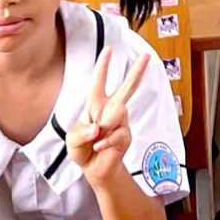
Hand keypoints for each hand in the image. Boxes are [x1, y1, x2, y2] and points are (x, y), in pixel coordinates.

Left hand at [67, 46, 150, 187]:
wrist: (95, 170)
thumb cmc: (82, 150)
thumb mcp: (72, 140)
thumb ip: (80, 132)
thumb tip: (98, 127)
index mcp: (95, 105)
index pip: (99, 82)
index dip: (103, 65)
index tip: (109, 49)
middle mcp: (110, 110)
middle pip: (127, 88)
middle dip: (137, 71)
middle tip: (147, 56)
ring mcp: (120, 123)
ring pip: (118, 112)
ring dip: (104, 125)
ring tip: (97, 138)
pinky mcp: (125, 136)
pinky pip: (116, 133)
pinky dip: (104, 142)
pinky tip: (99, 147)